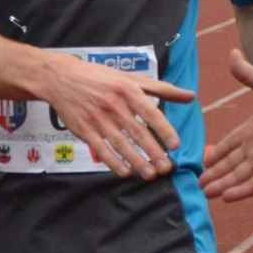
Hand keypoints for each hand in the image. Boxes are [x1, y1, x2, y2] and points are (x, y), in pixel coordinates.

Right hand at [42, 53, 194, 180]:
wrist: (61, 78)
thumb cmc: (100, 77)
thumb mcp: (130, 77)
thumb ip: (162, 88)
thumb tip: (191, 96)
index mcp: (128, 89)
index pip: (150, 112)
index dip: (164, 129)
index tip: (176, 145)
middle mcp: (114, 105)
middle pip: (137, 132)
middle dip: (153, 152)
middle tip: (167, 168)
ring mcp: (97, 118)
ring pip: (120, 144)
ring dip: (136, 161)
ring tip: (150, 175)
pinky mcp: (84, 130)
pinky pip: (101, 149)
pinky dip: (113, 162)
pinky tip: (125, 172)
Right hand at [199, 49, 252, 201]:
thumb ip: (246, 74)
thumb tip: (232, 52)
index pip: (230, 144)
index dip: (218, 153)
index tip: (205, 162)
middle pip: (231, 164)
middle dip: (215, 175)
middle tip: (199, 184)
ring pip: (238, 176)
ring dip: (222, 185)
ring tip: (206, 193)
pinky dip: (239, 191)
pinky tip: (226, 197)